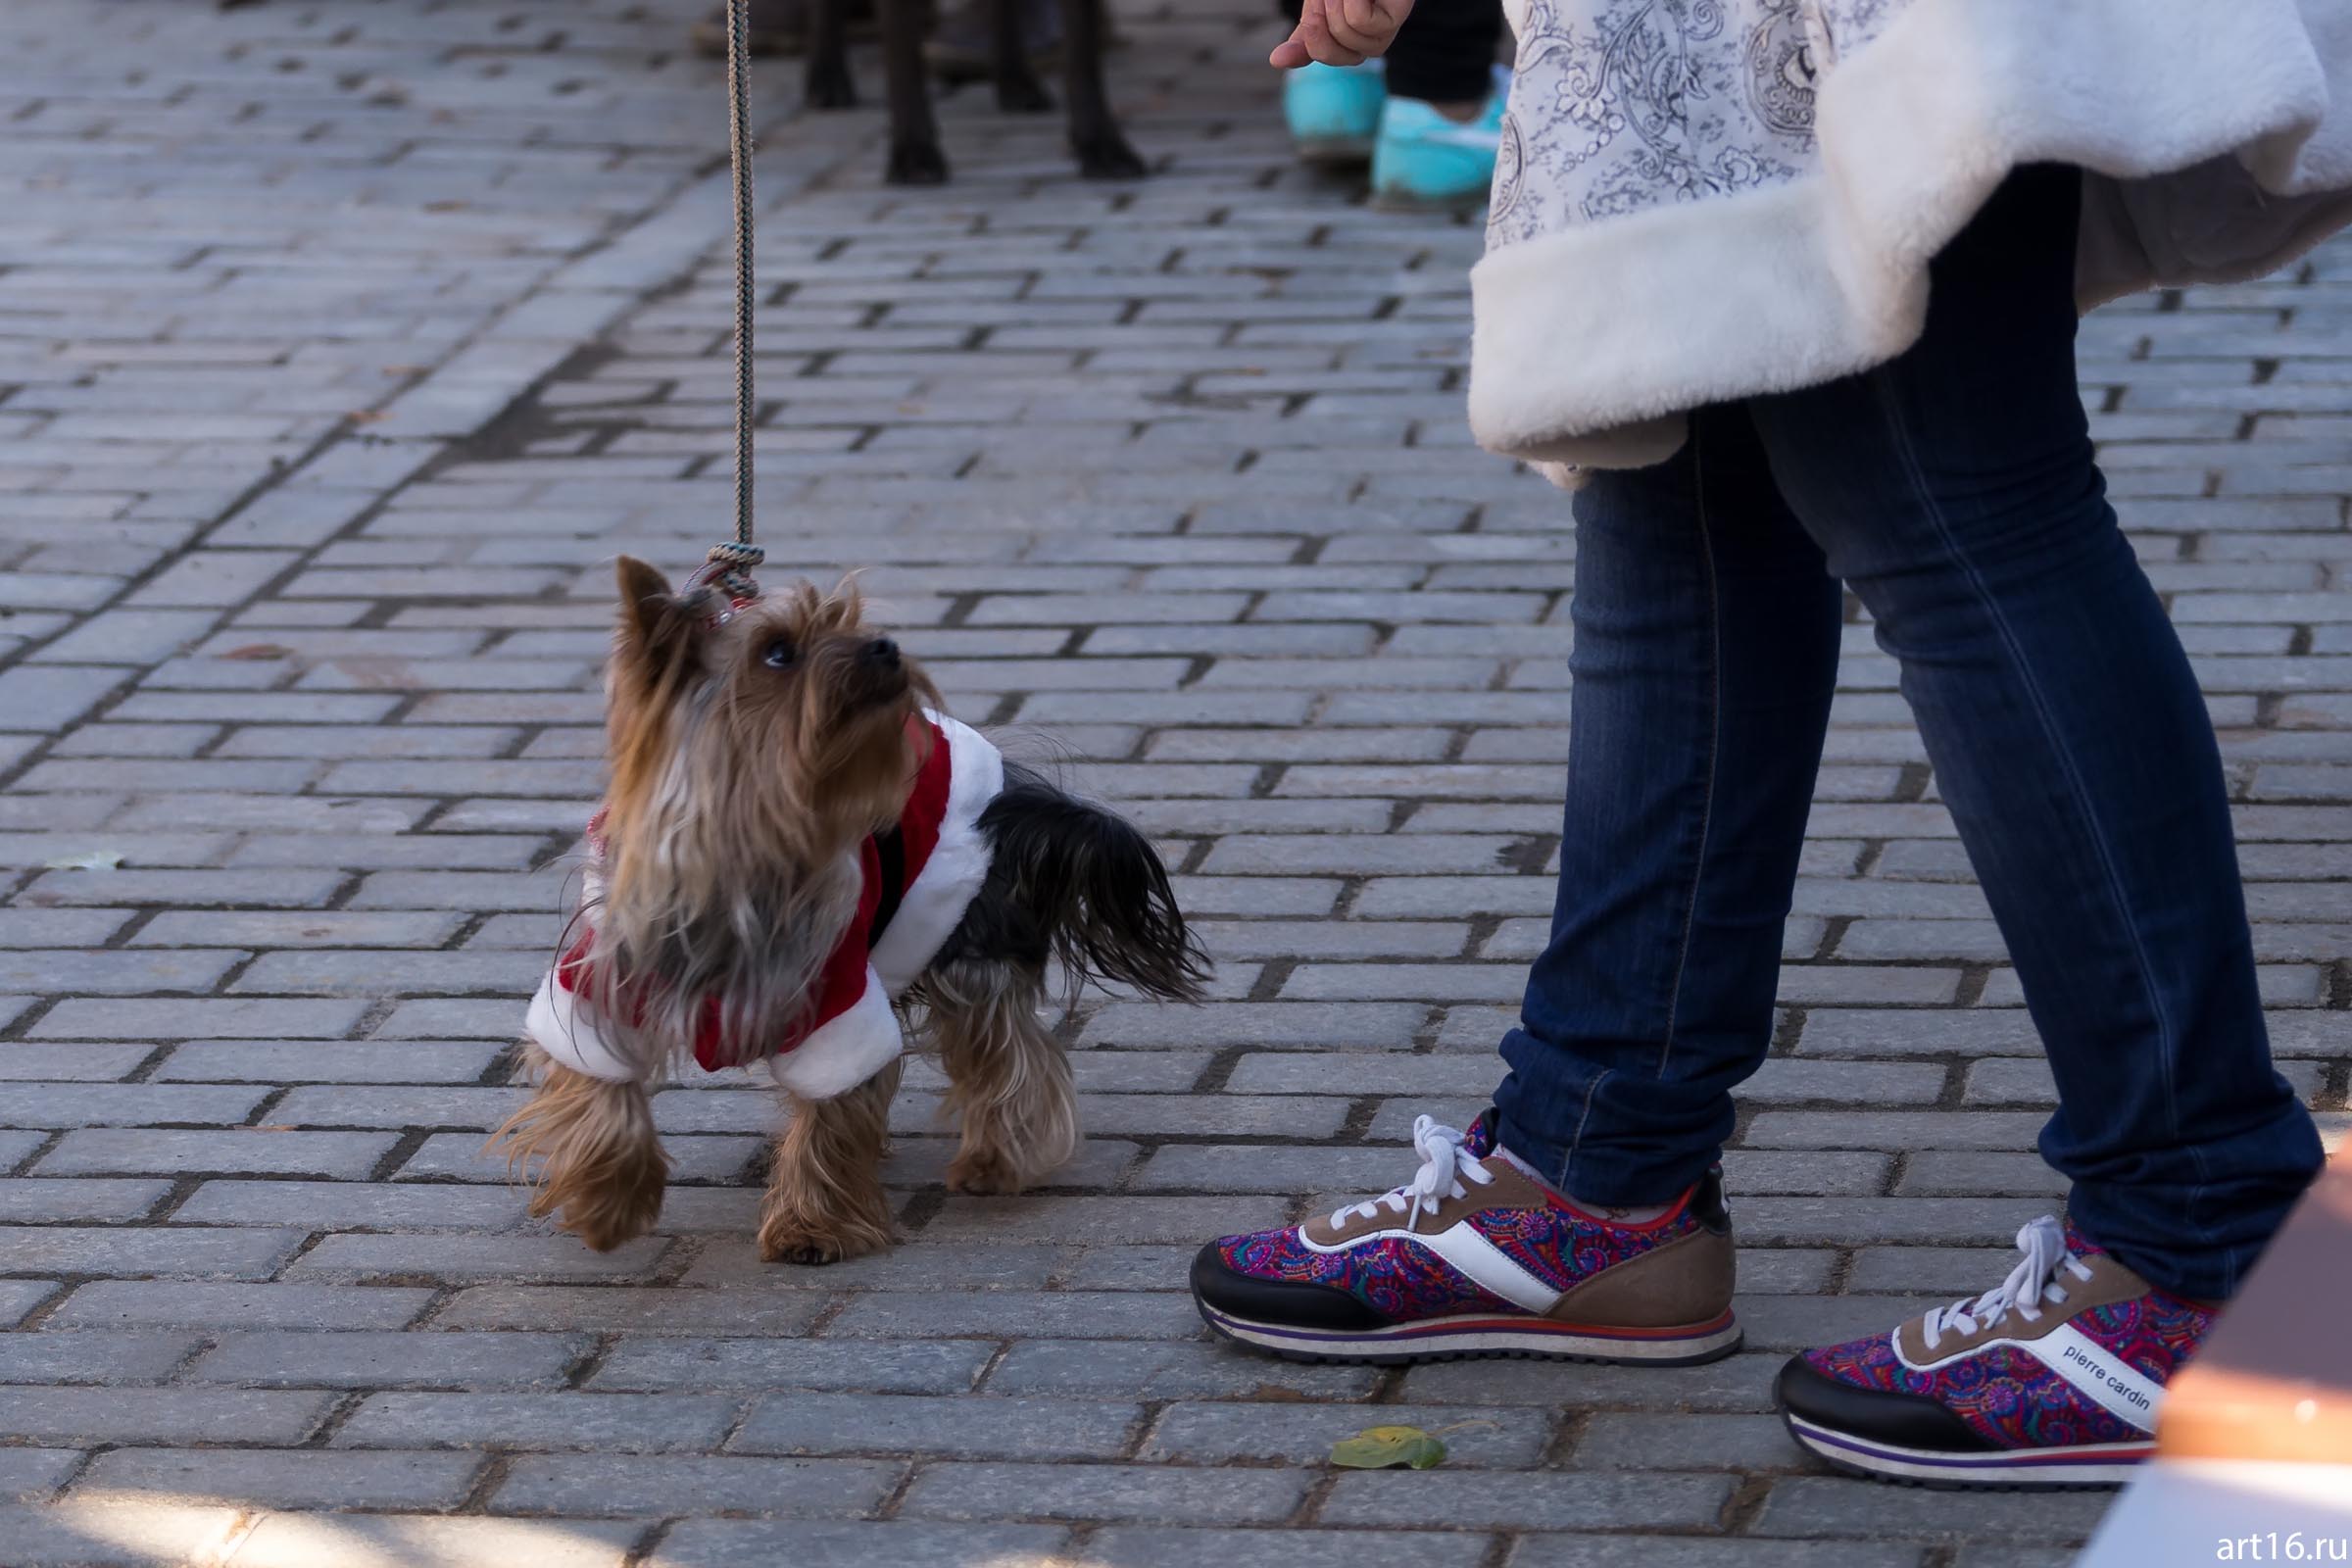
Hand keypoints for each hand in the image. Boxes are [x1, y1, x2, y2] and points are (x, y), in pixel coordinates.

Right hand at [1270, 0, 1415, 67]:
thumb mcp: (1318, 6)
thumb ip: (1305, 33)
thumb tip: (1275, 60)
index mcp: (1346, 43)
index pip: (1320, 54)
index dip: (1308, 38)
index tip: (1300, 24)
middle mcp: (1366, 44)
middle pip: (1330, 53)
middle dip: (1318, 20)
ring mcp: (1382, 34)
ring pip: (1344, 33)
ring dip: (1336, 1)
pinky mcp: (1394, 20)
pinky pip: (1359, 20)